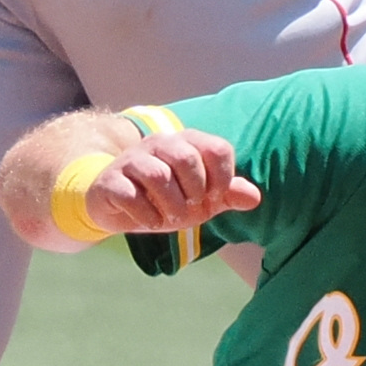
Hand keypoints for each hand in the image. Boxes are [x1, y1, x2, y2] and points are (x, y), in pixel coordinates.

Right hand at [82, 129, 261, 237]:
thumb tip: (255, 198)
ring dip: (171, 205)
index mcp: (186, 142)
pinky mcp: (110, 180)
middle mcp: (159, 144)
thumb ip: (227, 196)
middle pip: (186, 157)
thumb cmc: (165, 199)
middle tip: (191, 208)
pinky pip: (130, 195)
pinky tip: (150, 222)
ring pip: (158, 175)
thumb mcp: (200, 200)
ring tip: (171, 218)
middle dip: (195, 191)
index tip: (214, 199)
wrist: (118, 206)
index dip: (223, 179)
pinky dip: (146, 216)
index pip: (217, 148)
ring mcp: (131, 160)